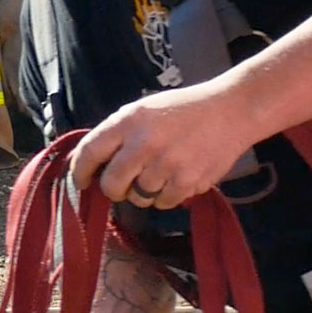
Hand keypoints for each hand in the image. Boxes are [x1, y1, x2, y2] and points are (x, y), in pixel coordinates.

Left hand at [70, 87, 255, 210]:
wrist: (231, 110)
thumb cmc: (183, 110)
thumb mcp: (145, 110)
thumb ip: (119, 134)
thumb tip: (90, 163)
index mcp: (129, 121)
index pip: (89, 152)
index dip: (79, 171)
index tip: (80, 182)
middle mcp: (144, 143)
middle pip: (111, 185)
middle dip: (113, 191)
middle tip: (121, 188)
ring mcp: (167, 164)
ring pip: (138, 198)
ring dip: (144, 193)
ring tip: (159, 174)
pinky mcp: (188, 181)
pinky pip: (164, 203)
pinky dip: (167, 197)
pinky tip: (177, 178)